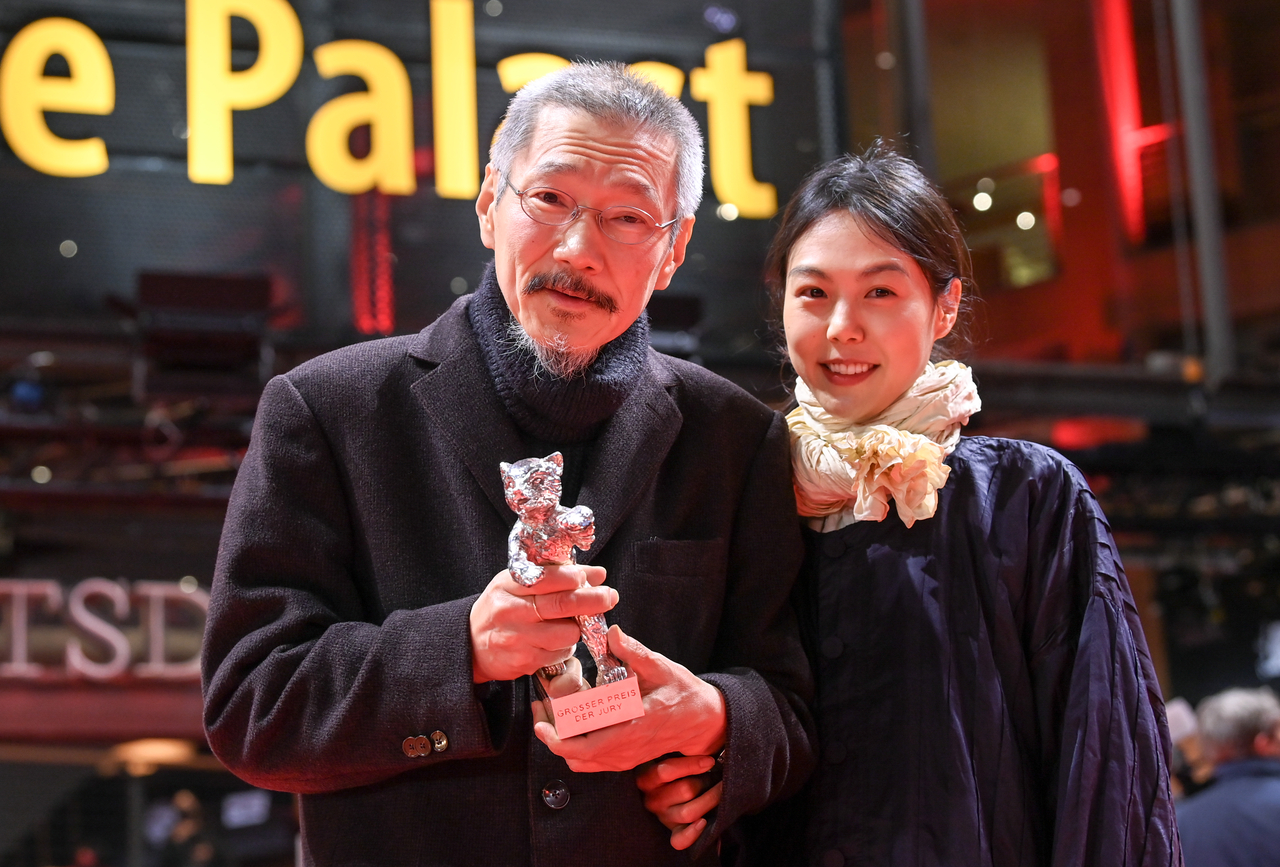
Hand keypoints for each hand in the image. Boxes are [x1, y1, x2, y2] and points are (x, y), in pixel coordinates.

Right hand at [470, 565, 614, 682]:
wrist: (471, 644)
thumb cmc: (502, 607)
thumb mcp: (519, 583)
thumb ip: (558, 575)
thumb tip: (599, 574)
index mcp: (508, 585)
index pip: (545, 578)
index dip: (572, 577)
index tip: (589, 577)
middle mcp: (510, 611)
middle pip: (561, 605)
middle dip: (592, 600)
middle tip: (610, 596)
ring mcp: (517, 638)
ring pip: (566, 633)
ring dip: (577, 628)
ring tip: (570, 623)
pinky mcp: (524, 662)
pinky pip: (560, 653)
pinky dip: (565, 646)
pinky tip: (555, 640)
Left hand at [531, 625, 726, 772]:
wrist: (703, 720)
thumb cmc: (682, 692)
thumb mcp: (661, 666)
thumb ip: (634, 651)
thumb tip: (612, 633)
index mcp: (632, 723)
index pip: (586, 740)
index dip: (558, 730)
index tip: (543, 706)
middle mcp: (626, 747)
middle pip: (576, 755)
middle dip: (550, 737)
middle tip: (538, 713)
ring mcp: (625, 757)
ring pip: (581, 762)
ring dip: (561, 744)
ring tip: (550, 718)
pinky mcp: (625, 760)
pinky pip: (592, 763)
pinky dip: (575, 749)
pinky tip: (571, 727)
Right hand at [637, 755, 721, 849]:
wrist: (673, 785)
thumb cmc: (675, 764)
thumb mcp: (668, 753)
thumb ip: (678, 748)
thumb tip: (701, 741)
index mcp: (645, 777)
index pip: (665, 772)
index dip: (691, 765)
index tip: (710, 761)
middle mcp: (652, 799)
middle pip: (685, 790)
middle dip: (707, 780)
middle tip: (719, 773)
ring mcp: (662, 817)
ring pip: (689, 812)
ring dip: (711, 799)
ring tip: (722, 789)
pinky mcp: (672, 831)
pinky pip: (679, 841)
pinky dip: (692, 834)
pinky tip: (704, 823)